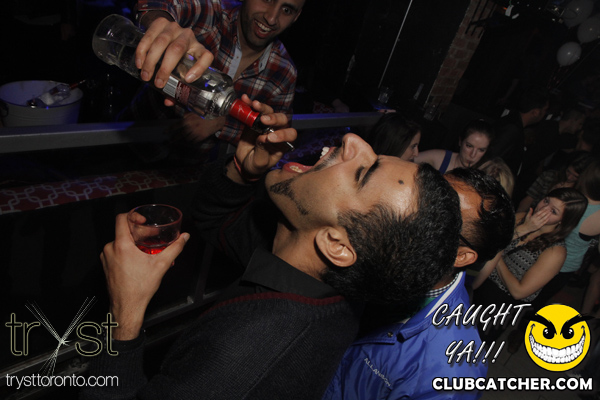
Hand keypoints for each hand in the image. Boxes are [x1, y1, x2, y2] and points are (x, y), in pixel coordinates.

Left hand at [100, 213, 189, 339]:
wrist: (127, 307)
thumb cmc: (140, 288)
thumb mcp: (161, 265)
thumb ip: (174, 248)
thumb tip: (184, 237)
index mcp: (121, 245)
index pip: (121, 219)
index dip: (133, 215)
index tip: (143, 220)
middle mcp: (110, 249)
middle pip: (124, 231)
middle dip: (140, 233)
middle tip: (152, 236)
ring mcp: (106, 258)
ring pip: (120, 242)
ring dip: (134, 243)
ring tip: (147, 249)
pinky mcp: (106, 266)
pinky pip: (116, 252)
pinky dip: (127, 252)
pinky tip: (139, 259)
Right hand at [135, 17, 213, 95]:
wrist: (167, 31)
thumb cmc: (177, 57)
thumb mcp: (182, 68)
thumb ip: (177, 85)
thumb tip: (168, 102)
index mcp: (199, 50)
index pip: (206, 57)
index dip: (199, 68)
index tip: (188, 80)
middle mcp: (189, 36)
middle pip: (177, 50)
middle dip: (166, 68)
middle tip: (158, 83)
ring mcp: (174, 27)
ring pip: (161, 42)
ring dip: (151, 61)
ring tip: (145, 76)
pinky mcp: (160, 22)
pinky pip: (149, 35)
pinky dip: (142, 50)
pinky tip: (140, 63)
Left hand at [169, 113, 225, 142]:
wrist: (215, 119)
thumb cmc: (204, 114)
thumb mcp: (193, 111)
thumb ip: (186, 115)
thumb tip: (181, 116)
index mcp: (187, 120)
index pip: (176, 126)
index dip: (169, 129)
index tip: (164, 132)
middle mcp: (190, 128)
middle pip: (180, 135)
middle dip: (174, 139)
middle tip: (169, 142)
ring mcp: (195, 133)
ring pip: (187, 139)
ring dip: (184, 139)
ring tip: (181, 140)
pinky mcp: (200, 137)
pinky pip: (194, 141)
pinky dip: (192, 141)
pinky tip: (191, 140)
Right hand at [229, 95, 296, 181]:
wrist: (244, 162)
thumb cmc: (256, 165)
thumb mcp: (260, 163)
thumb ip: (263, 151)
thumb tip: (262, 138)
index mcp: (283, 143)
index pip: (290, 134)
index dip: (282, 134)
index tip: (270, 138)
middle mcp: (277, 131)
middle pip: (281, 120)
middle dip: (274, 118)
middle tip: (263, 120)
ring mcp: (265, 125)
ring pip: (269, 112)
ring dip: (262, 107)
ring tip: (254, 105)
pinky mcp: (254, 121)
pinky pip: (253, 111)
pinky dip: (249, 104)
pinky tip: (245, 99)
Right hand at [521, 207, 550, 233]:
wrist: (526, 228)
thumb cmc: (527, 222)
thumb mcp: (527, 216)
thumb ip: (530, 212)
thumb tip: (531, 208)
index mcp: (532, 217)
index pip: (538, 213)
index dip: (542, 210)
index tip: (546, 207)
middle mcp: (535, 220)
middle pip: (542, 215)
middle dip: (546, 212)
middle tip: (550, 209)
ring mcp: (537, 224)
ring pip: (544, 219)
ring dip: (547, 215)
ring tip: (550, 212)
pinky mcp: (539, 226)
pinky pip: (544, 223)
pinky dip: (546, 220)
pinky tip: (549, 217)